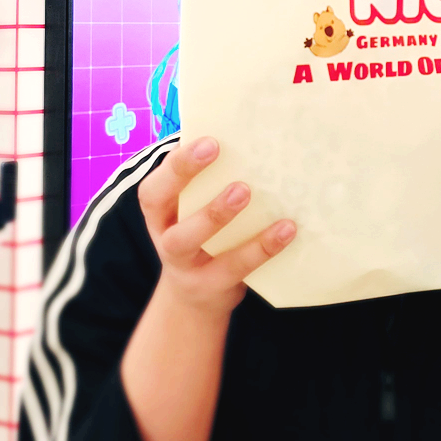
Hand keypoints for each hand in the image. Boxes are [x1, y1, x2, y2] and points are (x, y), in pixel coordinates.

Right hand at [139, 136, 296, 317]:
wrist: (197, 300)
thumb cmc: (204, 240)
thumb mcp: (197, 215)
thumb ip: (209, 185)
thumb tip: (250, 141)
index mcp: (160, 212)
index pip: (155, 182)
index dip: (176, 161)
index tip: (208, 140)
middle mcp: (163, 235)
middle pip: (158, 204)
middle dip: (183, 173)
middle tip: (215, 150)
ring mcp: (184, 265)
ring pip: (186, 239)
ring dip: (214, 213)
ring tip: (244, 191)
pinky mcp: (211, 286)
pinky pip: (235, 266)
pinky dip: (262, 247)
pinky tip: (286, 229)